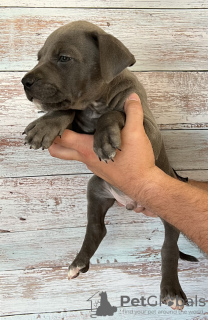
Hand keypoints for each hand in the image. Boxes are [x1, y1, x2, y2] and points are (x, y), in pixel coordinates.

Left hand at [49, 93, 156, 214]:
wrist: (143, 184)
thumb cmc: (136, 161)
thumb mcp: (136, 132)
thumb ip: (133, 112)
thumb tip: (132, 96)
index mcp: (87, 148)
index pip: (61, 137)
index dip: (55, 126)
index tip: (57, 115)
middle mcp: (86, 158)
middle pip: (57, 151)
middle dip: (51, 140)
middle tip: (55, 127)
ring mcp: (92, 165)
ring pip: (72, 154)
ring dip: (68, 144)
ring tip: (75, 128)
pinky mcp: (100, 169)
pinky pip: (85, 158)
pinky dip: (83, 149)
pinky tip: (95, 141)